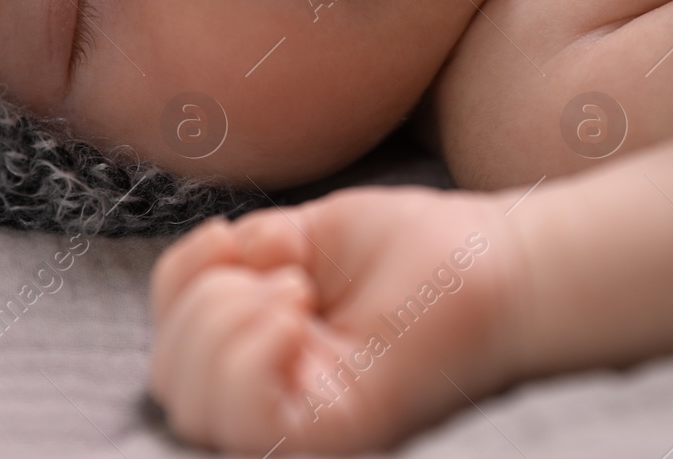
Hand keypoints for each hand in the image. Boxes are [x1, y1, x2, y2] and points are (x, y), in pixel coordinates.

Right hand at [149, 185, 524, 454]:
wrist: (503, 262)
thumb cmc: (421, 248)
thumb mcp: (304, 235)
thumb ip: (244, 257)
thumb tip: (206, 264)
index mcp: (265, 354)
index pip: (173, 346)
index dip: (178, 285)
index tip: (229, 237)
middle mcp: (276, 400)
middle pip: (169, 384)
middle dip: (198, 308)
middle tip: (282, 275)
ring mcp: (302, 427)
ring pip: (193, 408)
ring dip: (221, 325)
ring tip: (295, 291)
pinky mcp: (333, 437)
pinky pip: (246, 425)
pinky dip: (248, 353)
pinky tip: (297, 311)